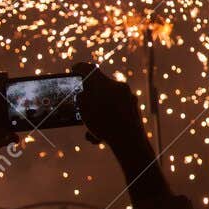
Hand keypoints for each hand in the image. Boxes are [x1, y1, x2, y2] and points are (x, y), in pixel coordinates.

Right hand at [77, 63, 166, 198]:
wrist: (129, 140)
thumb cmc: (103, 123)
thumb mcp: (84, 109)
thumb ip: (81, 97)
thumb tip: (83, 94)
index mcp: (104, 83)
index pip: (89, 69)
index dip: (79, 68)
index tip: (74, 69)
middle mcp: (118, 86)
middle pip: (100, 85)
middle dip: (90, 94)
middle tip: (81, 101)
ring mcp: (128, 98)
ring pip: (108, 101)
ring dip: (98, 112)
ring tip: (90, 127)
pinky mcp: (134, 110)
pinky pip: (117, 113)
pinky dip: (107, 122)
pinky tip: (98, 137)